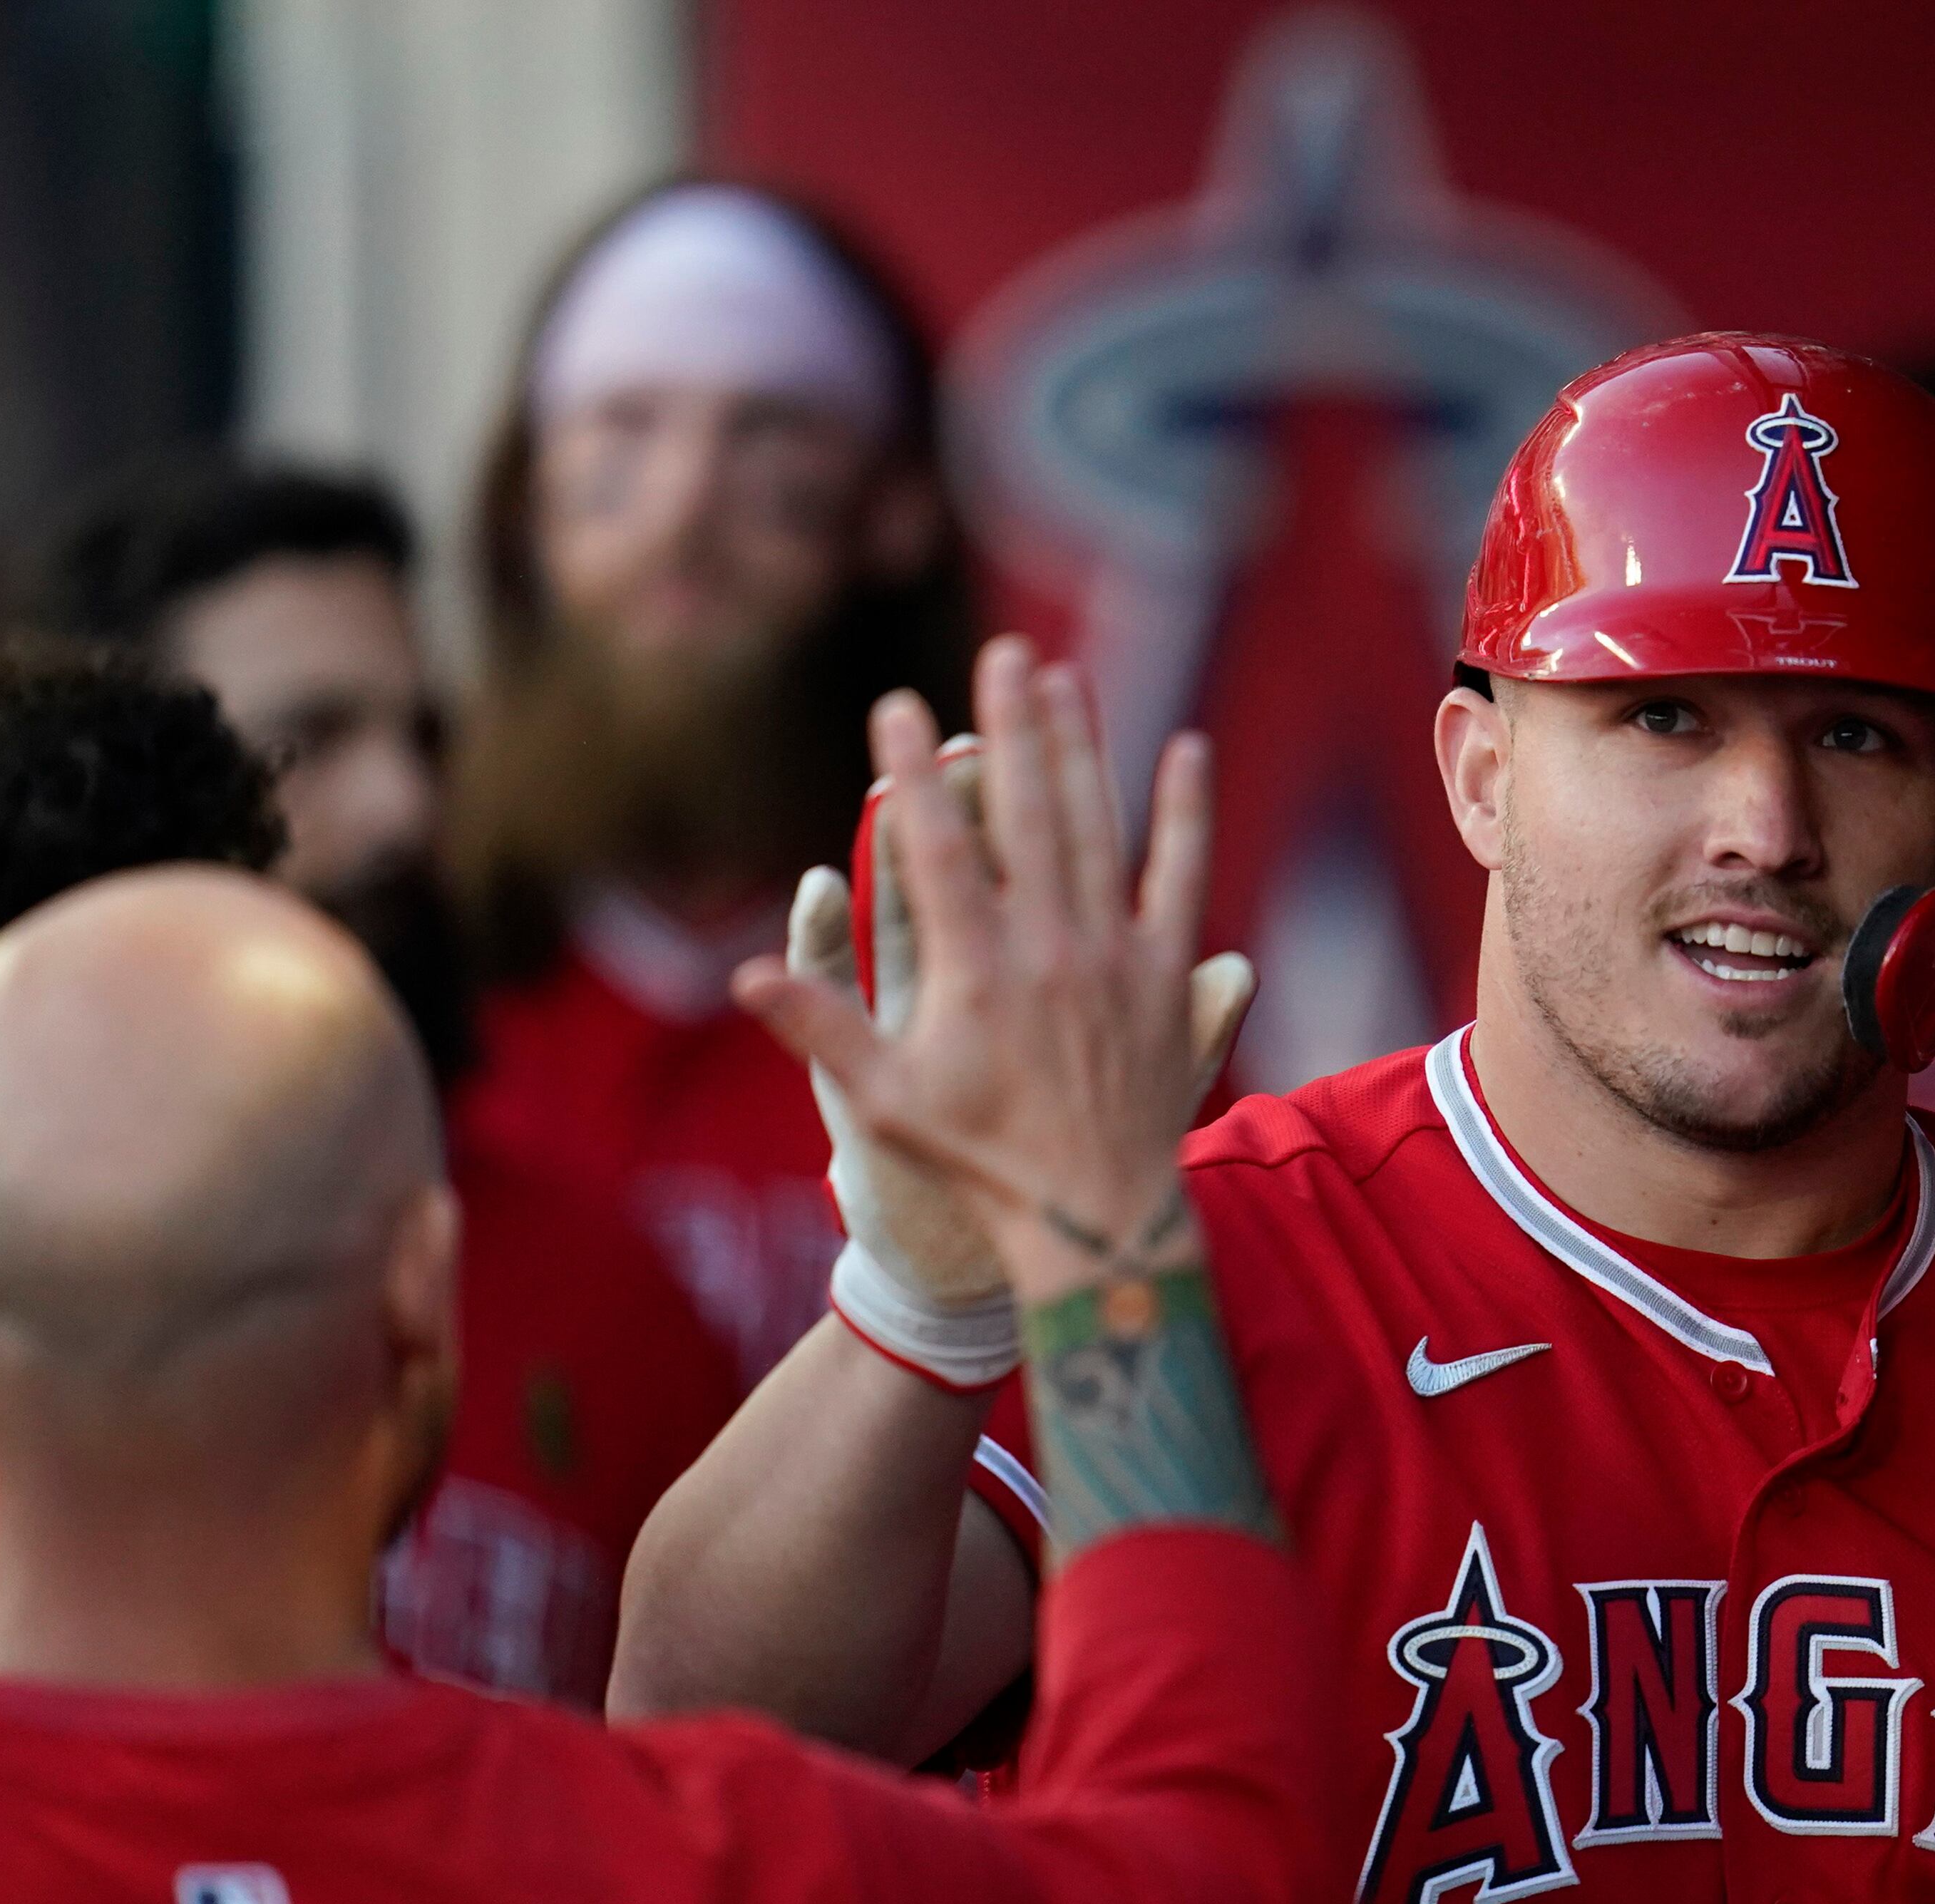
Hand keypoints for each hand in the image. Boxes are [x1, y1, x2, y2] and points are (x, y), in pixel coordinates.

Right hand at [741, 638, 1214, 1309]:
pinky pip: (1182, 879)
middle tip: (1002, 655)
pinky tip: (1189, 748)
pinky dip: (1188, 813)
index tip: (899, 706)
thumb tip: (745, 972)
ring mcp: (1116, 959)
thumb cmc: (978, 1162)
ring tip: (1066, 677)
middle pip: (1028, 815)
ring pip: (1099, 829)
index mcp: (975, 973)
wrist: (1094, 1217)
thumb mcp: (883, 1101)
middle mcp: (1049, 952)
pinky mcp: (1170, 977)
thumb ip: (819, 1026)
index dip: (916, 774)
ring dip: (1083, 748)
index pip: (939, 850)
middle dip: (1011, 728)